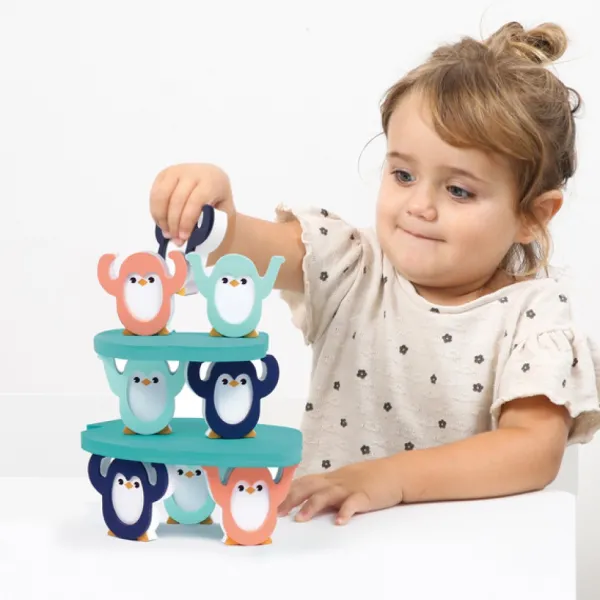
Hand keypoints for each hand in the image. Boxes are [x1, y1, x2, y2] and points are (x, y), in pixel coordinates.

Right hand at [149, 163, 234, 245]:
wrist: (213, 180)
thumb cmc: (218, 199)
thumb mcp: (223, 211)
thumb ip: (211, 223)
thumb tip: (191, 237)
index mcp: (211, 181)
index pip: (195, 201)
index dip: (187, 221)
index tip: (184, 237)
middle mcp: (193, 172)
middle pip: (177, 200)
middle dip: (173, 223)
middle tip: (175, 239)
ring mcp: (177, 171)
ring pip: (162, 195)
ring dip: (161, 217)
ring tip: (167, 232)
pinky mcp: (165, 173)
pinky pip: (155, 193)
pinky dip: (155, 211)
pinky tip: (161, 223)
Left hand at [278, 458, 402, 525]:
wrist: (395, 473)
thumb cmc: (369, 479)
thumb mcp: (344, 481)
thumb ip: (328, 490)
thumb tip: (308, 501)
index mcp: (331, 479)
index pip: (304, 481)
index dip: (288, 491)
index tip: (273, 501)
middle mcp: (336, 481)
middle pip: (309, 487)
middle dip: (292, 499)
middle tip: (278, 513)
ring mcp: (350, 488)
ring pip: (327, 495)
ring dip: (312, 506)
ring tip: (300, 519)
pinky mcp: (365, 496)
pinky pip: (353, 504)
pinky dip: (345, 512)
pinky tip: (339, 522)